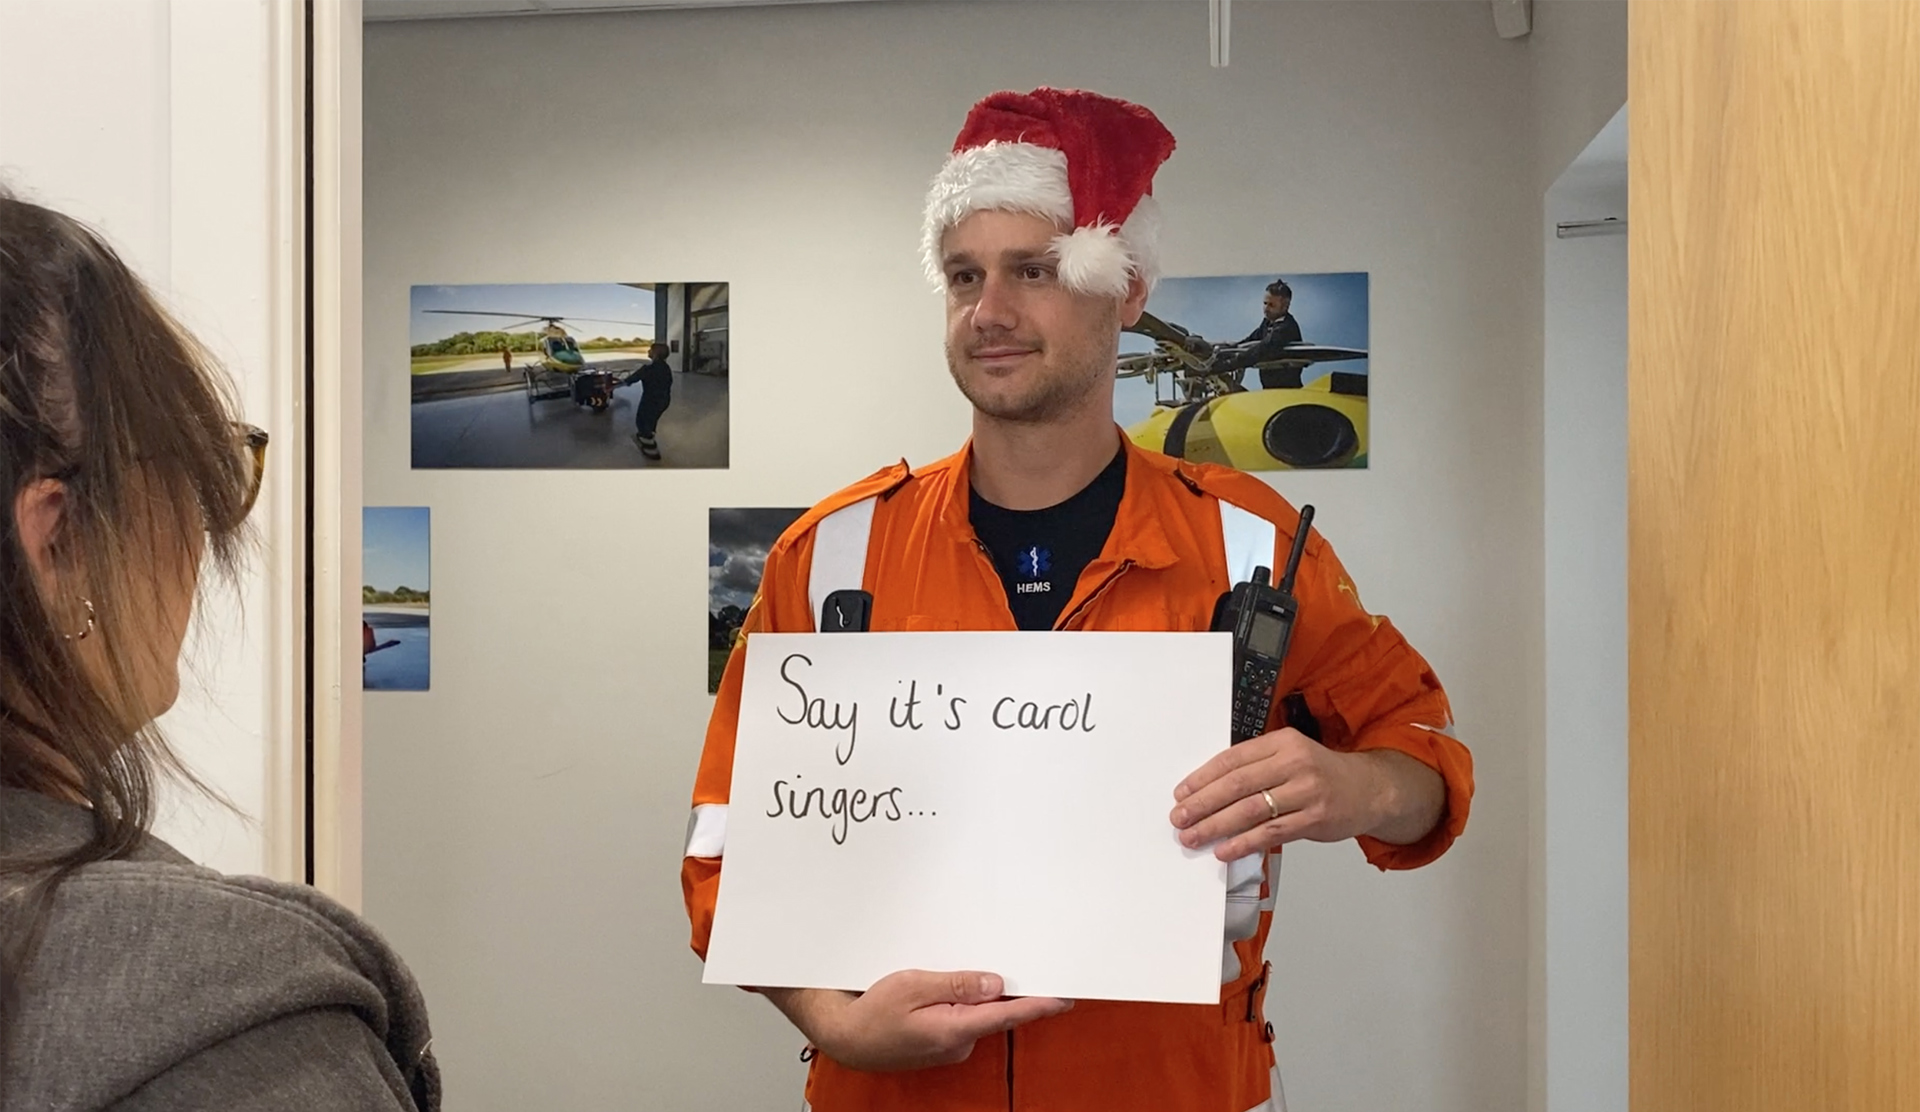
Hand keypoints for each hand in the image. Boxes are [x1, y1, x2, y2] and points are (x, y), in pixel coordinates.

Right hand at [760, 970, 1071, 1071]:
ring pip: (978, 1012)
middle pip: (996, 1011)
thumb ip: (957, 983)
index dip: (1040, 1004)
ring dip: (978, 993)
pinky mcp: (943, 1041)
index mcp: (955, 1028)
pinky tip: (946, 986)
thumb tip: (995, 983)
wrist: (845, 1036)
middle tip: (1022, 960)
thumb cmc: (872, 1012)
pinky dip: (962, 1001)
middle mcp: (960, 1042)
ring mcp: (952, 1044)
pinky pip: (963, 1017)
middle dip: (1005, 988)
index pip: (1009, 1014)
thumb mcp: (912, 985)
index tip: (1065, 995)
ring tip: (962, 970)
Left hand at [1169, 728, 1386, 859]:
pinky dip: (1243, 843)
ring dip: (1216, 826)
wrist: (1370, 789)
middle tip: (1180, 818)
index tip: (1182, 793)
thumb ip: (1257, 767)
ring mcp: (1306, 792)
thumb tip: (1209, 791)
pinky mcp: (1314, 819)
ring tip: (1194, 836)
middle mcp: (1295, 764)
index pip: (1233, 759)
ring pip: (1251, 810)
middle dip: (1202, 804)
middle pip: (1237, 785)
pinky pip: (1271, 833)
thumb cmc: (1322, 774)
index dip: (1202, 777)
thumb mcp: (1291, 756)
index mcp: (1283, 742)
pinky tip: (1225, 850)